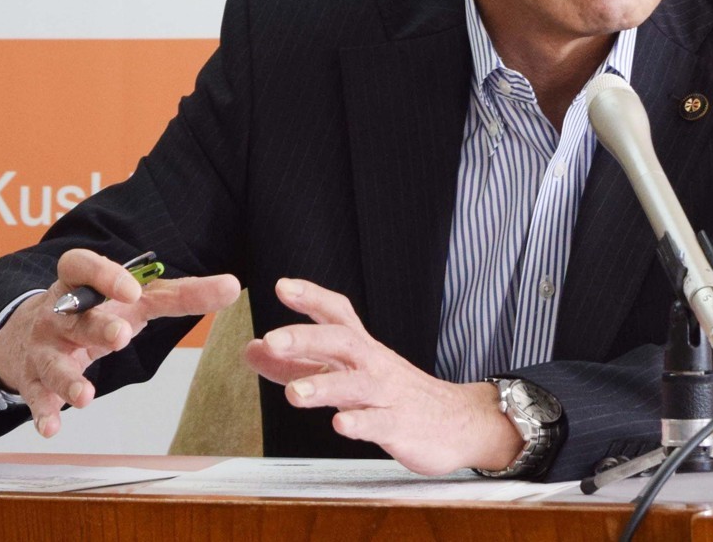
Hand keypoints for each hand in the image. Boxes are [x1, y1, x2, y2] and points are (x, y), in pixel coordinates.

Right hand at [0, 248, 240, 437]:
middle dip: (97, 327)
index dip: (105, 276)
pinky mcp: (33, 379)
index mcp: (80, 282)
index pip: (82, 266)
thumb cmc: (99, 310)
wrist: (32, 334)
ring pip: (53, 361)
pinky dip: (44, 412)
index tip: (132, 290)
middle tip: (121, 337)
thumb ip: (184, 294)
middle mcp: (57, 312)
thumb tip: (234, 286)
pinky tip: (53, 428)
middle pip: (75, 317)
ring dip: (68, 379)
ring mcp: (43, 346)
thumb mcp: (138, 299)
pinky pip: (37, 396)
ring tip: (86, 397)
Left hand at [245, 278, 521, 475]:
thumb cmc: (395, 395)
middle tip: (272, 338)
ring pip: (357, 384)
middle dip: (307, 338)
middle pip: (343, 341)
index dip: (312, 297)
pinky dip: (361, 422)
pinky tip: (340, 424)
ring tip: (293, 394)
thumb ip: (298, 365)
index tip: (281, 286)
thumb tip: (251, 350)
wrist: (460, 422)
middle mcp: (374, 365)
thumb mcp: (346, 376)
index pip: (337, 314)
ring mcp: (388, 395)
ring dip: (325, 386)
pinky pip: (380, 423)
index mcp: (362, 350)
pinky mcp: (401, 426)